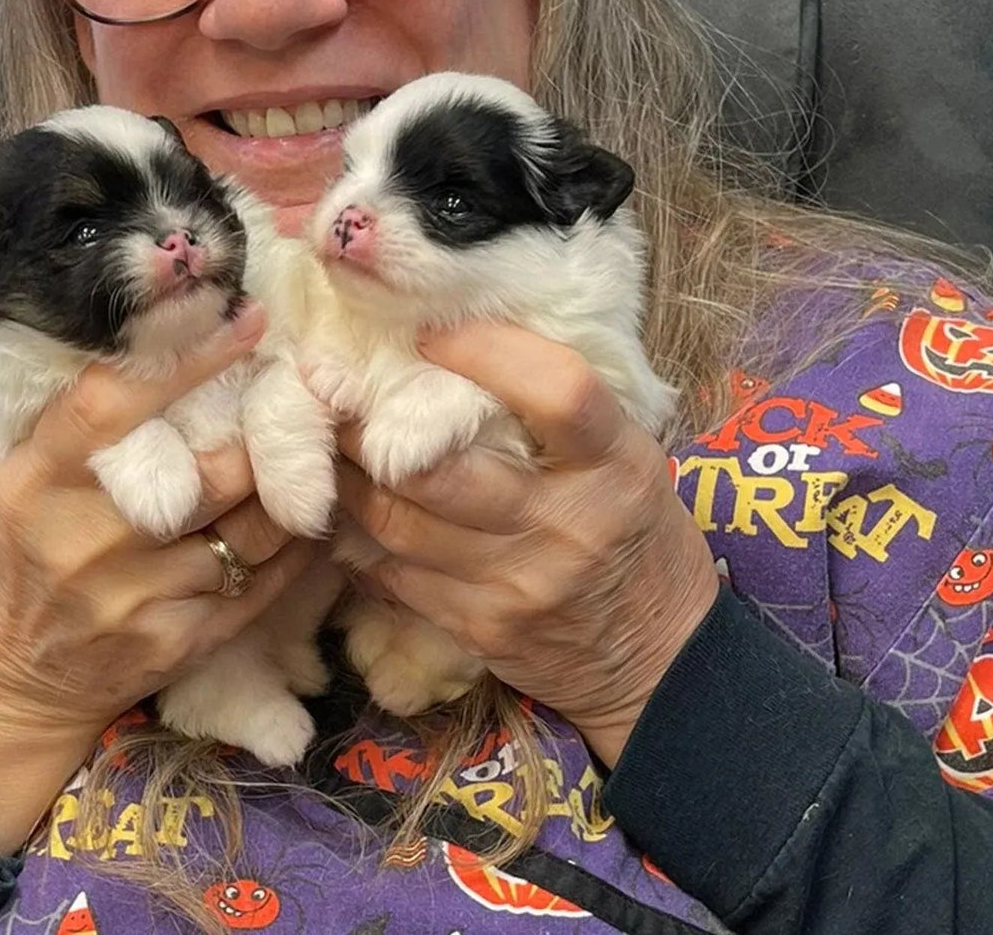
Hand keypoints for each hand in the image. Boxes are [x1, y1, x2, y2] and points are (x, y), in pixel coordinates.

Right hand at [0, 301, 314, 854]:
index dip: (191, 358)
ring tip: (317, 451)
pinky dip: (295, 545)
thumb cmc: (28, 552)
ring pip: (252, 526)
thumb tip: (166, 339)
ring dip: (293, 488)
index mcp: (40, 480)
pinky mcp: (180, 640)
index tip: (248, 321)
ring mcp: (137, 595)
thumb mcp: (27, 475)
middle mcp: (87, 538)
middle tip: (301, 396)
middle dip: (265, 433)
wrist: (19, 676)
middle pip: (211, 469)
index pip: (117, 403)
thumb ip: (84, 420)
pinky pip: (263, 581)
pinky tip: (308, 516)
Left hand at [334, 322, 718, 768]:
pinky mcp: (480, 628)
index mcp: (615, 463)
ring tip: (331, 445)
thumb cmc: (633, 530)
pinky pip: (394, 575)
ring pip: (400, 522)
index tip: (430, 333)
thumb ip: (559, 406)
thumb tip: (464, 332)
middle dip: (372, 427)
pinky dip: (361, 539)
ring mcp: (519, 583)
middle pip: (443, 467)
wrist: (661, 660)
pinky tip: (351, 510)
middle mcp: (568, 522)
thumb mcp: (625, 458)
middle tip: (337, 391)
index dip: (486, 352)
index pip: (558, 392)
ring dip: (351, 479)